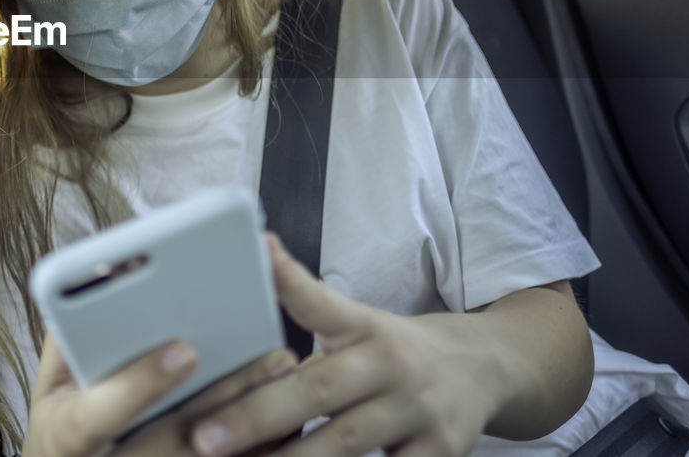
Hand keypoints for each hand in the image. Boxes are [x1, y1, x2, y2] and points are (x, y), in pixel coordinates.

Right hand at [22, 333, 297, 456]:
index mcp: (63, 435)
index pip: (96, 417)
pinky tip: (289, 411)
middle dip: (226, 395)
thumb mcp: (50, 382)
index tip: (185, 349)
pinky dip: (259, 443)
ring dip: (255, 417)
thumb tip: (104, 278)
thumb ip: (68, 335)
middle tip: (274, 354)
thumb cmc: (63, 424)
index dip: (140, 385)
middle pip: (174, 442)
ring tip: (286, 367)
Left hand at [188, 235, 509, 456]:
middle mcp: (391, 363)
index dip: (288, 278)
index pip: (321, 300)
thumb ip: (305, 320)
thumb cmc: (393, 354)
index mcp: (364, 326)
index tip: (259, 253)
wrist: (483, 369)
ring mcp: (417, 410)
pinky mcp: (439, 451)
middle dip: (257, 415)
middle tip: (205, 437)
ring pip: (346, 441)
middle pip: (318, 388)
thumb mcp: (357, 327)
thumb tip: (239, 304)